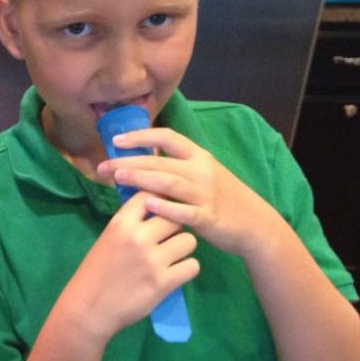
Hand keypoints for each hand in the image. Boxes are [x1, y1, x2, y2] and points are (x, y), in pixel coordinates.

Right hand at [62, 189, 197, 340]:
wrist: (88, 309)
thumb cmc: (96, 273)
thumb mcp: (108, 239)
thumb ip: (131, 224)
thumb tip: (157, 208)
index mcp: (121, 224)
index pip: (151, 196)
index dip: (161, 200)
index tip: (162, 210)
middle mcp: (138, 238)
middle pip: (175, 217)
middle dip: (175, 227)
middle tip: (168, 238)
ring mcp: (152, 260)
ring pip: (189, 240)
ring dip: (183, 248)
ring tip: (172, 257)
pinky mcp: (163, 283)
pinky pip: (192, 266)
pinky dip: (186, 269)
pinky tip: (175, 273)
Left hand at [98, 126, 275, 257]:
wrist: (255, 224)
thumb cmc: (222, 199)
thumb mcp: (204, 175)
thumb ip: (177, 167)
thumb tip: (142, 161)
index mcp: (199, 156)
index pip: (168, 136)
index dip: (141, 136)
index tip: (116, 140)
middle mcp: (201, 170)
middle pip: (160, 160)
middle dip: (129, 161)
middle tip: (104, 166)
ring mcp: (205, 193)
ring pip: (168, 182)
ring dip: (141, 178)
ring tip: (117, 177)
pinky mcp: (208, 217)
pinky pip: (184, 211)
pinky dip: (165, 207)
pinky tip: (147, 205)